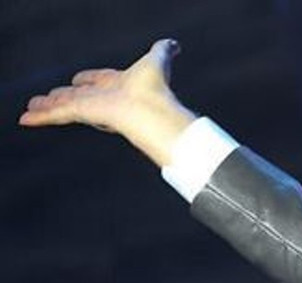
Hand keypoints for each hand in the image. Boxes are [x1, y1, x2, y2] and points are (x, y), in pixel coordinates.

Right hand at [19, 39, 195, 165]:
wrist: (150, 109)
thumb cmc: (156, 87)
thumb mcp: (157, 59)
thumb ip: (163, 50)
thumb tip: (174, 44)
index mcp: (120, 86)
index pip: (100, 81)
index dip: (89, 80)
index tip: (78, 79)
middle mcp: (105, 98)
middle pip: (79, 96)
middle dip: (65, 96)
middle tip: (51, 98)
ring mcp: (93, 107)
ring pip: (64, 106)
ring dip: (48, 107)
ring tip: (32, 109)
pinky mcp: (82, 113)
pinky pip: (57, 114)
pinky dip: (41, 117)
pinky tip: (26, 118)